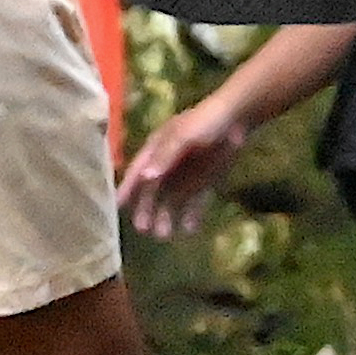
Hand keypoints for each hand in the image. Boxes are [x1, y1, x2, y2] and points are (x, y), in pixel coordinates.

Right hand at [114, 100, 250, 238]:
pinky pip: (195, 202)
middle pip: (153, 191)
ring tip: (163, 235)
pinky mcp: (204, 182)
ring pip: (172, 200)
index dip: (127, 188)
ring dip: (166, 216)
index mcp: (157, 149)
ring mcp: (186, 175)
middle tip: (143, 229)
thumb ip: (165, 156)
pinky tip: (189, 229)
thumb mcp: (184, 136)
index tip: (116, 207)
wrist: (238, 119)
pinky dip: (192, 215)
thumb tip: (146, 177)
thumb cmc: (206, 121)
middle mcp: (168, 165)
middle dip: (147, 209)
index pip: (137, 171)